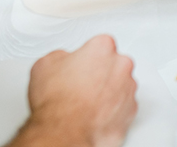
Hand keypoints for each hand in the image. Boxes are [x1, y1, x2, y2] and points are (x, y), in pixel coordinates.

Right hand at [13, 35, 136, 146]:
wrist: (64, 132)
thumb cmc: (57, 102)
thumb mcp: (45, 65)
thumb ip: (62, 56)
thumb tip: (64, 61)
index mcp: (103, 48)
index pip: (99, 45)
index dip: (87, 56)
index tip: (80, 65)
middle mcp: (121, 65)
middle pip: (113, 63)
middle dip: (100, 72)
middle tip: (81, 85)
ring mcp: (129, 88)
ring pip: (120, 85)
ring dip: (108, 91)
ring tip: (87, 103)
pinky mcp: (131, 110)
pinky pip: (123, 106)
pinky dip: (113, 110)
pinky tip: (96, 114)